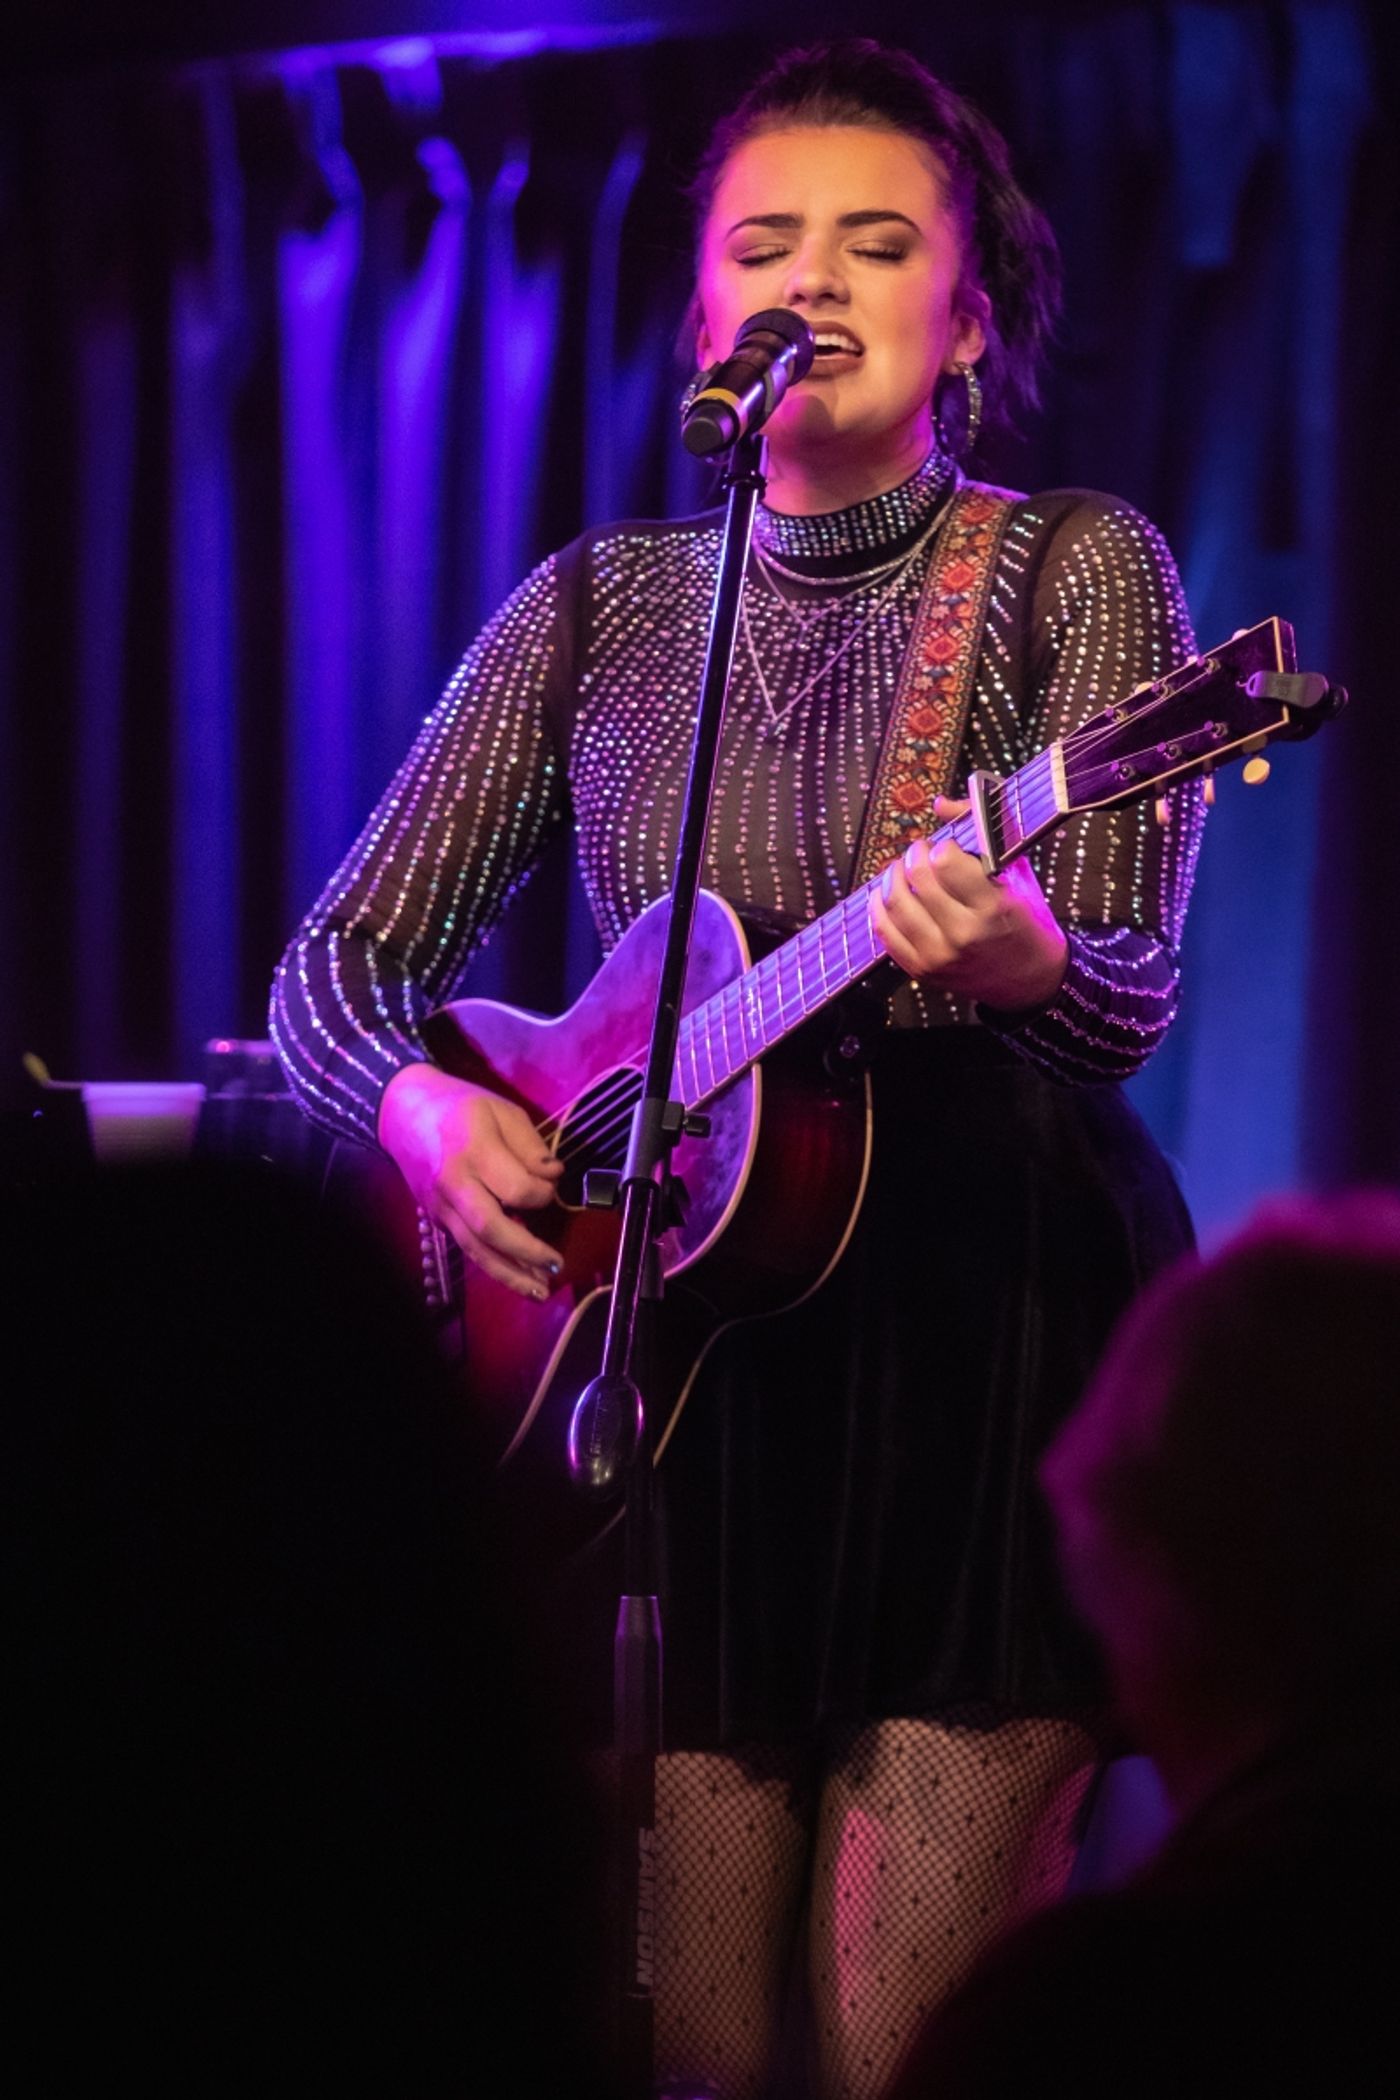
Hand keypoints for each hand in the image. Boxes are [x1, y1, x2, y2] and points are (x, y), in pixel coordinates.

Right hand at [378, 1062, 563, 1299]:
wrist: (402, 1112)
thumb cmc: (460, 1106)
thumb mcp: (503, 1110)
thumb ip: (530, 1145)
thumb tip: (553, 1177)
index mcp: (474, 1149)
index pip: (516, 1188)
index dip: (543, 1193)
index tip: (553, 1185)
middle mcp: (454, 1183)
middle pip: (491, 1228)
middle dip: (527, 1252)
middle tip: (557, 1265)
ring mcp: (441, 1205)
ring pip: (476, 1249)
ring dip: (510, 1274)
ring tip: (540, 1291)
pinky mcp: (437, 1219)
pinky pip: (467, 1247)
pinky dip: (494, 1267)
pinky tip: (518, 1279)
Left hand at [870, 795, 1067, 1012]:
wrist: (1031, 979)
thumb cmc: (1026, 919)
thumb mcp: (1018, 872)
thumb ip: (984, 831)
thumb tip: (941, 803)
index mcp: (993, 907)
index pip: (946, 862)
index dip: (942, 847)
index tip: (946, 847)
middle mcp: (964, 934)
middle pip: (918, 878)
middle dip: (915, 855)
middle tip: (920, 852)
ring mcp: (940, 955)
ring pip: (895, 904)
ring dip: (892, 877)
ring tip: (901, 869)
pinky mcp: (922, 970)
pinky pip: (885, 933)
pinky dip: (879, 908)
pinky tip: (884, 894)